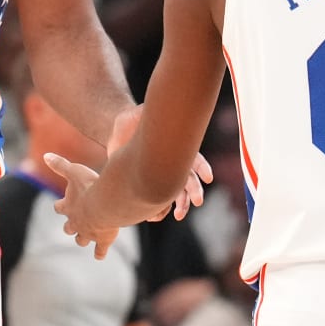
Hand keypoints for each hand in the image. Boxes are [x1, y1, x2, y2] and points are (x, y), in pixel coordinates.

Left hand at [44, 152, 119, 259]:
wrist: (106, 203)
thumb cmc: (90, 186)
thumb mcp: (74, 171)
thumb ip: (60, 164)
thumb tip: (45, 155)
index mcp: (68, 207)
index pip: (59, 208)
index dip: (60, 206)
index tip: (59, 206)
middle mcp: (76, 222)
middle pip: (69, 228)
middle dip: (70, 227)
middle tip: (71, 227)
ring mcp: (89, 233)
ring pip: (82, 240)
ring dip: (83, 239)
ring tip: (85, 240)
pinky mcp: (102, 240)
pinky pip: (100, 250)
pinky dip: (99, 253)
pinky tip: (100, 255)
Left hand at [103, 107, 211, 221]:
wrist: (116, 137)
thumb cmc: (130, 122)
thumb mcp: (136, 114)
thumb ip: (145, 112)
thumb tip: (150, 109)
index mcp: (176, 147)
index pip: (194, 158)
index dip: (202, 168)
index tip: (208, 178)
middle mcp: (174, 164)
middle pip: (189, 181)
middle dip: (194, 192)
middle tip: (197, 202)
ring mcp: (163, 177)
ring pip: (177, 195)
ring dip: (180, 206)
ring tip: (178, 216)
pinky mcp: (149, 186)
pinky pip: (159, 203)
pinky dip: (159, 210)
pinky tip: (154, 216)